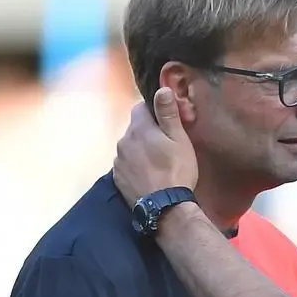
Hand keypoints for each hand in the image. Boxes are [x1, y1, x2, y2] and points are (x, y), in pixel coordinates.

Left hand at [113, 87, 198, 205]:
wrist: (165, 208)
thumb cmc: (176, 170)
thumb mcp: (179, 140)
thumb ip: (168, 113)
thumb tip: (162, 88)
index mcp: (139, 128)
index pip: (141, 107)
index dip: (154, 112)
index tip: (167, 123)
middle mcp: (123, 141)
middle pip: (134, 128)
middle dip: (147, 132)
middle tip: (166, 145)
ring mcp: (118, 160)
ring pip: (129, 146)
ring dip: (140, 149)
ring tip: (157, 163)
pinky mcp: (117, 177)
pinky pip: (125, 164)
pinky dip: (135, 165)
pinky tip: (148, 175)